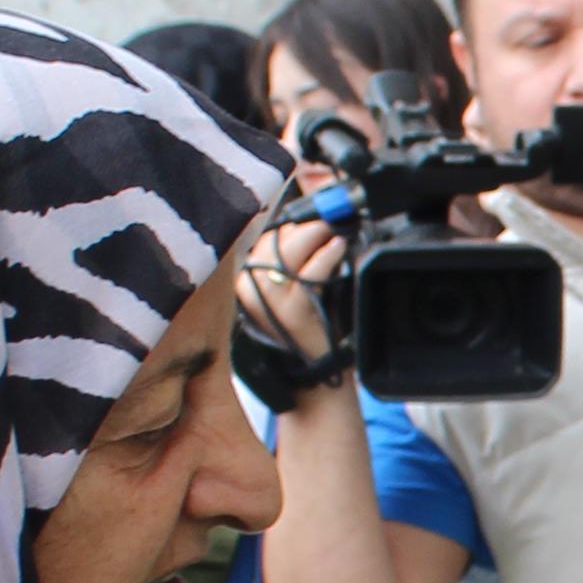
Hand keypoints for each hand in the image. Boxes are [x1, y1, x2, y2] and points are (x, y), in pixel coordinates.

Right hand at [236, 210, 347, 352]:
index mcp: (243, 281)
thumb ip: (292, 255)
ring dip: (318, 234)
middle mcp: (248, 290)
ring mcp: (269, 301)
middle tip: (331, 216)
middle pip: (274, 240)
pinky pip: (310, 271)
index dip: (290, 222)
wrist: (318, 373)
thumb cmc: (308, 326)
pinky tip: (339, 246)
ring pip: (290, 250)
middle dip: (306, 224)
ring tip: (337, 229)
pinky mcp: (292, 310)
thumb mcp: (292, 286)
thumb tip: (305, 214)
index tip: (311, 209)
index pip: (262, 237)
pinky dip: (328, 255)